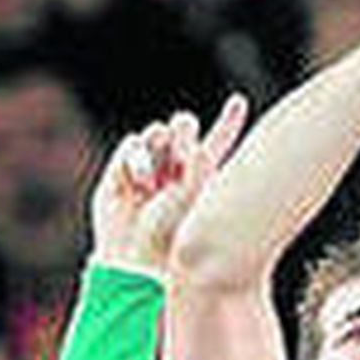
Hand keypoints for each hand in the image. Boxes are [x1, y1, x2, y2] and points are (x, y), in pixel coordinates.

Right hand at [89, 93, 249, 273]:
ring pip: (155, 132)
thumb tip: (184, 120)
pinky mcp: (119, 173)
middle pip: (182, 127)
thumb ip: (196, 153)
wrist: (136, 257)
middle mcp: (175, 170)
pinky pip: (132, 142)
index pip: (217, 142)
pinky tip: (141, 183)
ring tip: (157, 177)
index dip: (228, 121)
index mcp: (201, 177)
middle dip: (182, 131)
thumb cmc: (173, 231)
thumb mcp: (194, 190)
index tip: (239, 102)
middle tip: (182, 151)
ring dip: (158, 144)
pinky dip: (136, 157)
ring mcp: (147, 170)